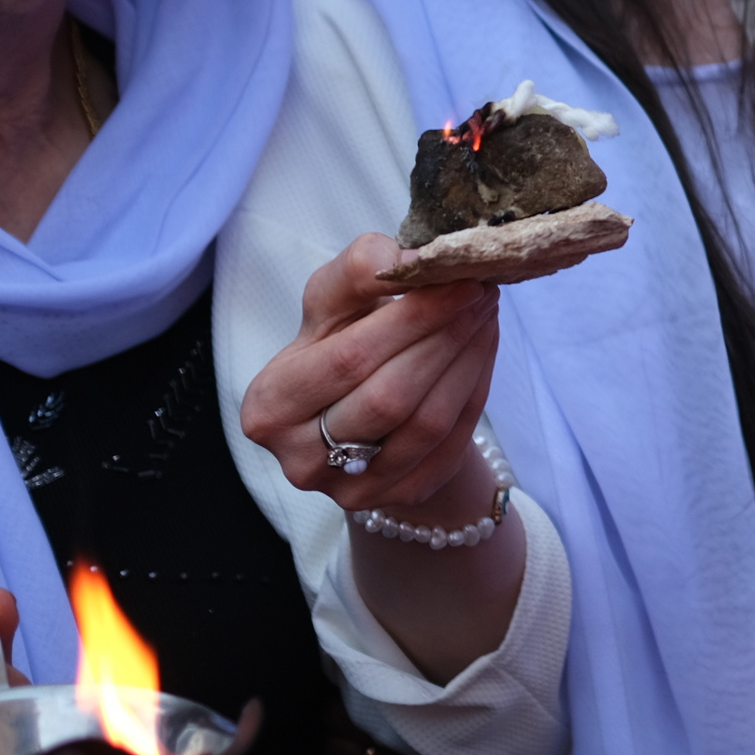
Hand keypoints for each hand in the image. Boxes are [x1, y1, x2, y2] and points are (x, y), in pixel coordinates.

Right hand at [239, 235, 500, 519]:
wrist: (362, 411)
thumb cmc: (339, 345)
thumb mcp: (331, 304)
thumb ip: (357, 271)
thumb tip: (407, 258)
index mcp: (270, 405)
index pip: (347, 359)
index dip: (408, 318)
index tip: (455, 278)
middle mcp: (302, 459)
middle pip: (389, 394)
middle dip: (442, 336)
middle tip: (480, 291)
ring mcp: (352, 488)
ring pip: (426, 421)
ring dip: (466, 359)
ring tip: (485, 313)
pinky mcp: (401, 496)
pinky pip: (451, 441)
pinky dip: (476, 386)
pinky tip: (482, 347)